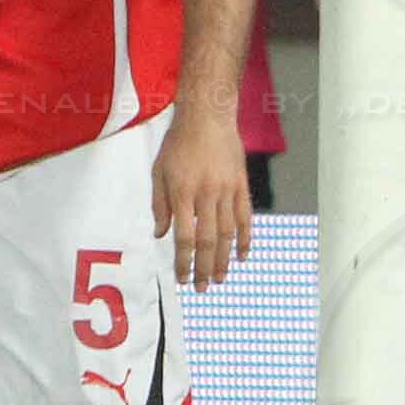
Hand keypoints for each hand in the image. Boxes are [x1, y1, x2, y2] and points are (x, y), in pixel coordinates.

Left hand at [151, 108, 251, 288]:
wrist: (208, 116)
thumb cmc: (179, 142)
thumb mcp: (159, 171)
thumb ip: (159, 205)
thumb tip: (160, 234)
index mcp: (183, 193)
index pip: (184, 237)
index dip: (184, 262)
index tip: (183, 278)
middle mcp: (207, 195)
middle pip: (208, 241)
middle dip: (205, 268)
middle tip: (203, 288)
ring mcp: (227, 190)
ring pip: (227, 233)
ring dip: (225, 259)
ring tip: (221, 278)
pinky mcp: (241, 185)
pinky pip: (245, 217)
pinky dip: (245, 238)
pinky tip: (243, 256)